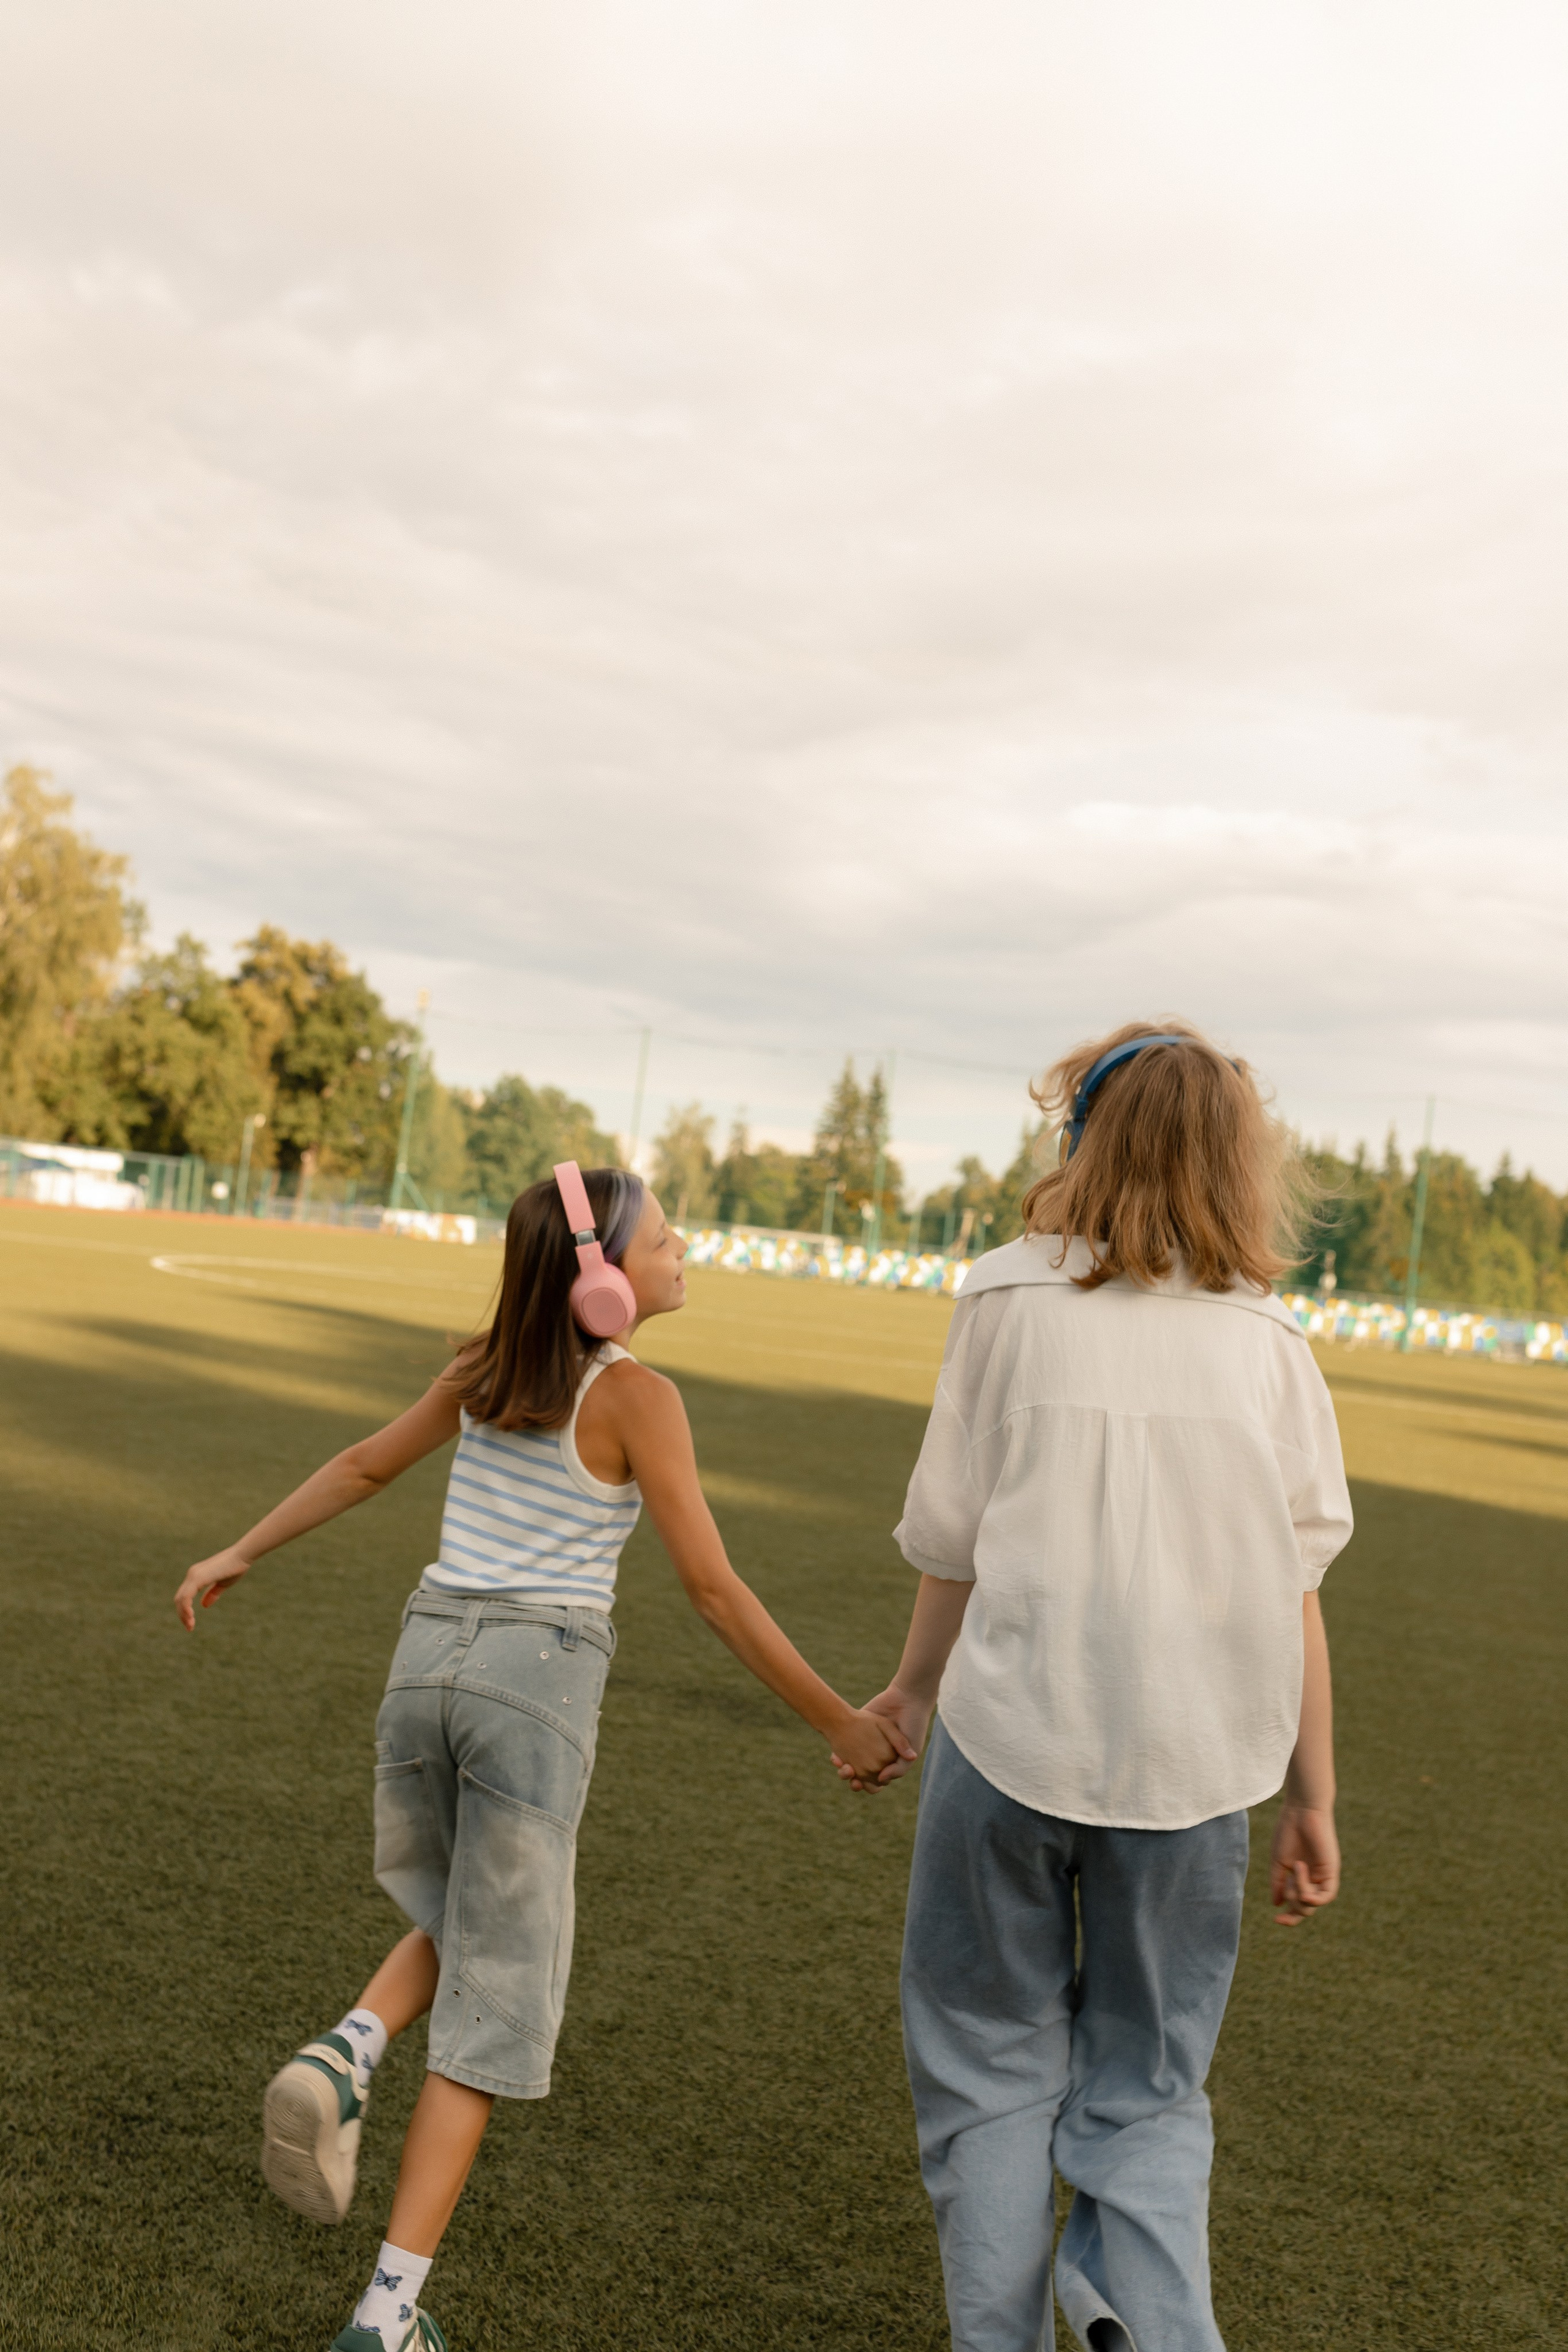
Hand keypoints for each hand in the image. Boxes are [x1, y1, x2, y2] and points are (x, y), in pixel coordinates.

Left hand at [174, 1546, 253, 1630]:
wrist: (242, 1556)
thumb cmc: (236, 1568)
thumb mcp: (222, 1584)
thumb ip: (212, 1594)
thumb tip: (204, 1605)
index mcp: (197, 1576)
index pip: (184, 1596)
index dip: (185, 1610)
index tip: (191, 1623)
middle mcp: (192, 1574)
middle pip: (179, 1598)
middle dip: (182, 1615)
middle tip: (190, 1628)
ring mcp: (194, 1575)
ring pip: (180, 1599)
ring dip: (183, 1614)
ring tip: (190, 1626)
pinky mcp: (198, 1577)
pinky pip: (186, 1596)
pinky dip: (186, 1608)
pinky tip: (191, 1617)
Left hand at [830, 1685, 930, 1791]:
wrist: (907, 1700)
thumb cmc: (913, 1727)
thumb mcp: (912, 1751)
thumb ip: (899, 1768)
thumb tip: (881, 1779)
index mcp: (889, 1762)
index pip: (875, 1781)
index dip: (868, 1785)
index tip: (862, 1784)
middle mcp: (876, 1755)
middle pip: (861, 1776)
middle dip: (855, 1781)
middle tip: (853, 1782)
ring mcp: (865, 1743)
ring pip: (849, 1764)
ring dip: (844, 1771)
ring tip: (845, 1769)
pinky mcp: (856, 1730)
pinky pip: (842, 1747)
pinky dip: (837, 1755)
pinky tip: (836, 1757)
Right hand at [1270, 1803, 1339, 1924]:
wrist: (1300, 1810)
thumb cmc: (1288, 1831)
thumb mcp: (1278, 1862)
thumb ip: (1278, 1883)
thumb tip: (1277, 1904)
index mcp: (1299, 1878)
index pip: (1297, 1905)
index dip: (1289, 1918)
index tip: (1276, 1921)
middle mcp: (1313, 1880)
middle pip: (1306, 1909)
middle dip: (1293, 1908)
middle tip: (1285, 1889)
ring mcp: (1323, 1876)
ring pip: (1314, 1903)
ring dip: (1300, 1897)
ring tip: (1293, 1875)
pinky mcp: (1332, 1871)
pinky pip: (1326, 1895)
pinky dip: (1312, 1895)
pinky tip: (1301, 1878)